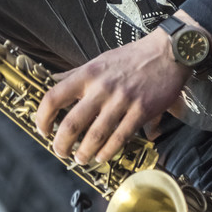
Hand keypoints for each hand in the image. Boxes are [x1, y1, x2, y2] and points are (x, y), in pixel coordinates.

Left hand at [35, 29, 189, 163]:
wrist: (168, 52)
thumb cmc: (132, 57)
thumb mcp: (99, 60)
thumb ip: (76, 73)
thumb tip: (53, 80)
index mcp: (88, 74)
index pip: (54, 97)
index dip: (43, 117)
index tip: (43, 129)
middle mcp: (102, 88)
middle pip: (72, 123)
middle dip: (62, 143)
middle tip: (60, 151)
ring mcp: (122, 100)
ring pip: (96, 134)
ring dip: (84, 152)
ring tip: (80, 158)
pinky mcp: (141, 111)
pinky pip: (120, 137)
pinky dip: (108, 151)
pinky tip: (101, 156)